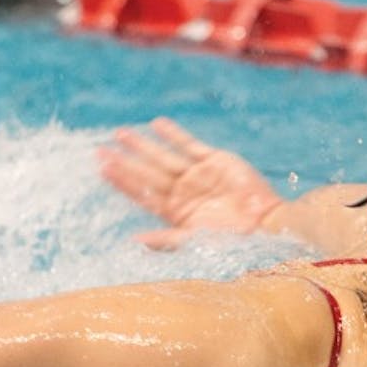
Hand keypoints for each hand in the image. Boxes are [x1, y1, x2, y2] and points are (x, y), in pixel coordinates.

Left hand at [98, 117, 283, 248]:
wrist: (266, 225)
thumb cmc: (231, 240)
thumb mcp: (194, 241)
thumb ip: (164, 240)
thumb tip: (133, 242)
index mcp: (175, 212)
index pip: (142, 193)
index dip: (122, 180)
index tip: (102, 168)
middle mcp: (183, 192)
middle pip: (148, 173)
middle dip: (125, 160)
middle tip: (101, 149)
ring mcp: (197, 175)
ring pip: (164, 157)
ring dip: (143, 145)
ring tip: (122, 133)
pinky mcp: (215, 161)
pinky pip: (189, 145)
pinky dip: (173, 135)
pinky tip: (156, 124)